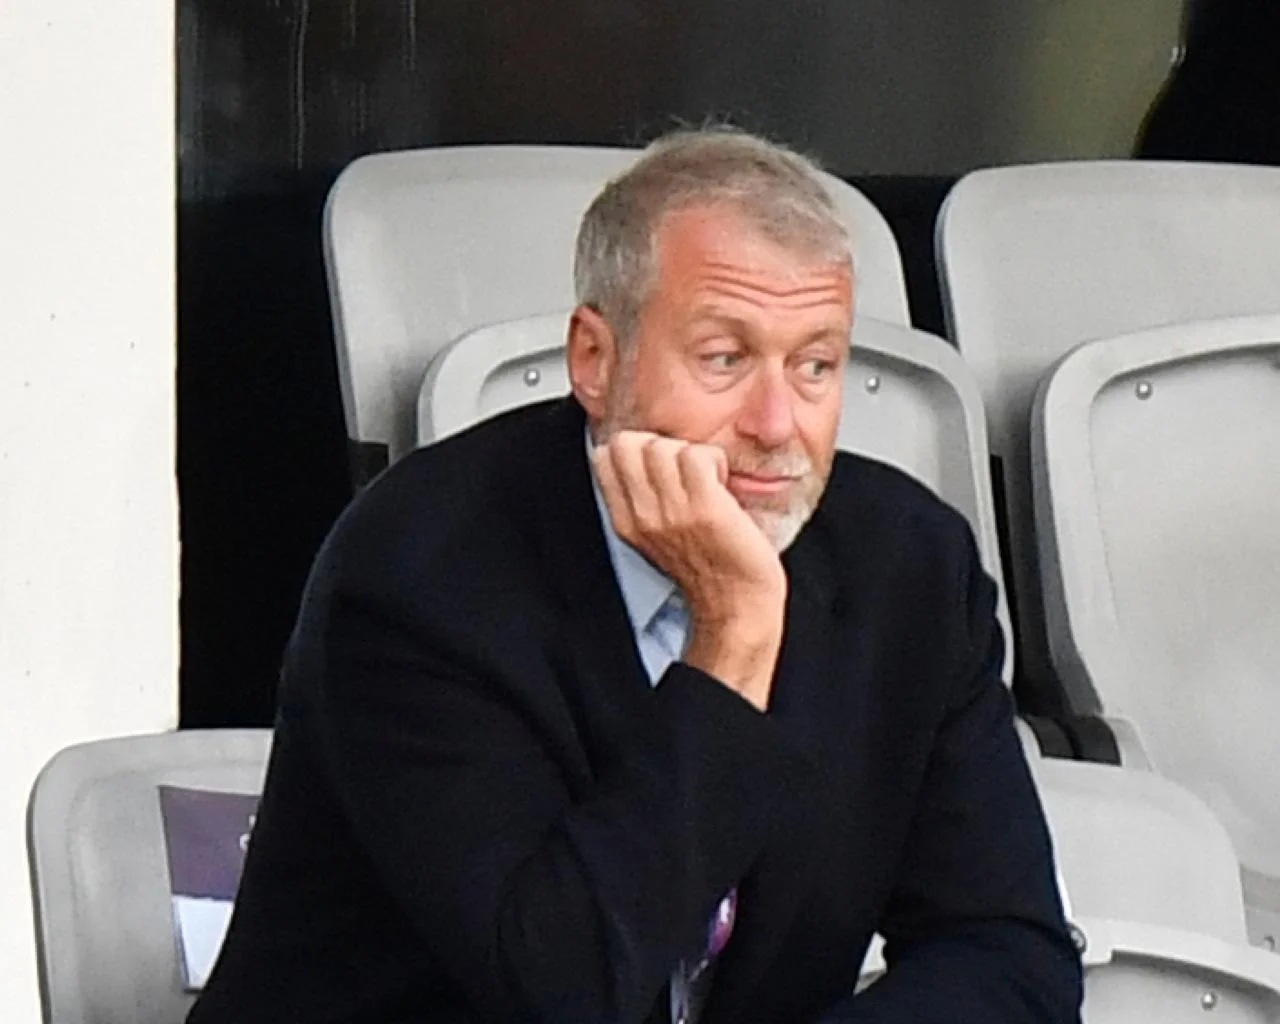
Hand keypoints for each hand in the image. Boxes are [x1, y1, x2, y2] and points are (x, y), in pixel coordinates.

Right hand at [592, 431, 785, 708]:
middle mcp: (642, 516)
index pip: (604, 455)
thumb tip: (648, 453)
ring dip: (691, 453)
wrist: (737, 605)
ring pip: (662, 445)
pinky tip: (723, 484)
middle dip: (660, 445)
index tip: (663, 468)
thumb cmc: (709, 569)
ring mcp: (672, 513)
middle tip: (685, 471)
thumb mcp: (658, 535)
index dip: (637, 448)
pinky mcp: (705, 509)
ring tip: (706, 480)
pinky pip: (697, 455)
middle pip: (627, 443)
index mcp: (626, 521)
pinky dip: (714, 460)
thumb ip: (644, 498)